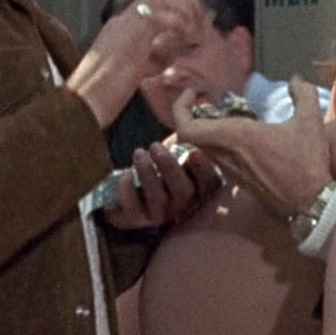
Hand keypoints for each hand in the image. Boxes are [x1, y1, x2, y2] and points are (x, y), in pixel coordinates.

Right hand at [67, 0, 203, 126]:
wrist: (80, 105)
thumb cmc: (104, 96)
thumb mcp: (135, 69)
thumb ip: (154, 56)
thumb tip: (173, 51)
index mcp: (122, 25)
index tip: (195, 14)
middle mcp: (123, 19)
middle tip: (201, 17)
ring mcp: (126, 25)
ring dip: (184, 6)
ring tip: (195, 26)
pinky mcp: (131, 36)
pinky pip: (161, 16)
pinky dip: (179, 22)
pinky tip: (186, 36)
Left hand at [103, 140, 221, 229]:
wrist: (130, 196)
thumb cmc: (159, 171)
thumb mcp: (175, 157)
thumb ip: (185, 145)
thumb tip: (193, 115)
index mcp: (197, 191)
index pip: (209, 184)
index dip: (203, 170)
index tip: (194, 152)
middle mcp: (182, 207)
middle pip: (183, 192)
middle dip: (169, 167)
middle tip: (155, 146)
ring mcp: (160, 216)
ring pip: (158, 198)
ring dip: (148, 173)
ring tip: (139, 153)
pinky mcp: (137, 219)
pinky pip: (133, 207)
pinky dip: (128, 188)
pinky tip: (127, 173)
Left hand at [168, 78, 330, 219]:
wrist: (311, 205)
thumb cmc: (307, 163)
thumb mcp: (311, 122)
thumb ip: (303, 94)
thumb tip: (295, 79)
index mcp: (235, 137)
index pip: (187, 128)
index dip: (180, 108)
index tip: (194, 94)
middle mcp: (225, 154)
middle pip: (191, 135)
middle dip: (194, 114)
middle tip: (210, 101)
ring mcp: (230, 170)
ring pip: (203, 146)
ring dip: (207, 128)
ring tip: (228, 114)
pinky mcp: (238, 180)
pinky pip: (217, 156)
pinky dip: (219, 142)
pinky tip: (242, 135)